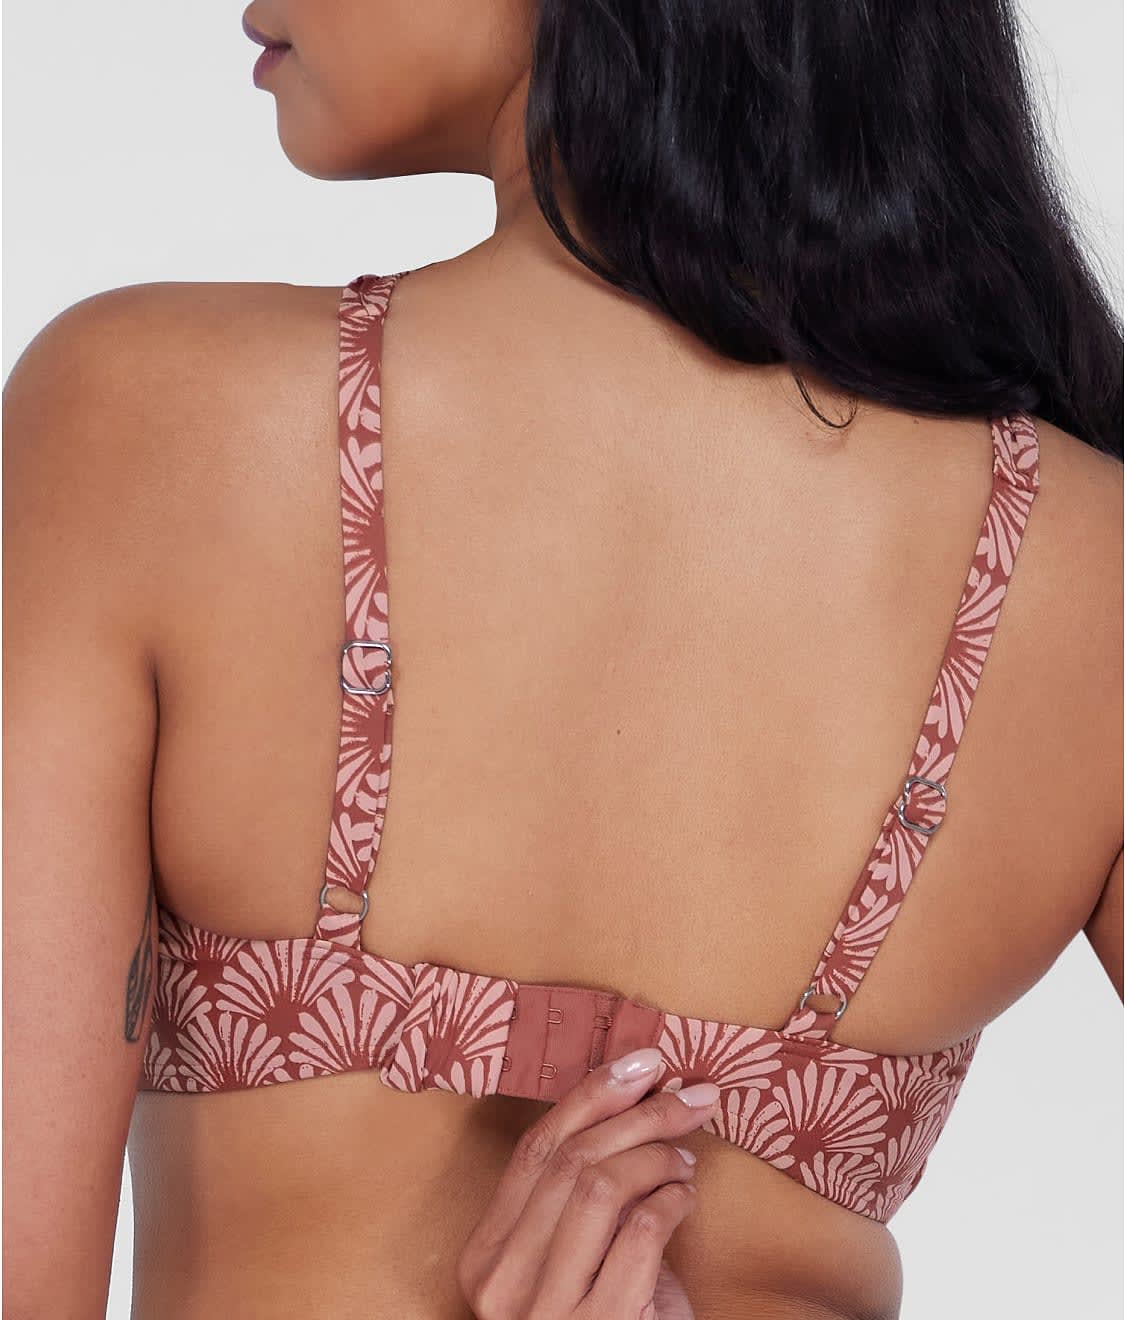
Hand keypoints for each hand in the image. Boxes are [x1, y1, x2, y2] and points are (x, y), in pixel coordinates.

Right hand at [456, 1045, 719, 1318]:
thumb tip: (632, 1093)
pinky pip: (639, 1231)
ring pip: (601, 1185)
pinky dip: (672, 1200)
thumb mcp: (574, 1260)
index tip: (642, 1062)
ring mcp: (545, 1313)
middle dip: (640, 1113)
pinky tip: (685, 1198)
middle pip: (572, 1160)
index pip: (535, 1150)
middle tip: (691, 1096)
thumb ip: (578, 1197)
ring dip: (657, 1155)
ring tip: (685, 1157)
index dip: (591, 1095)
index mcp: (485, 1257)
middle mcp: (501, 1284)